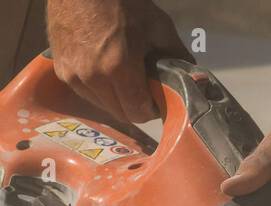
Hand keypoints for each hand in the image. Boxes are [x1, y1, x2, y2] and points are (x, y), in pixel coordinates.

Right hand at [46, 0, 188, 124]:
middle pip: (121, 113)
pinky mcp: (60, 69)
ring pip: (102, 105)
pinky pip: (86, 93)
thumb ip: (177, 57)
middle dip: (136, 106)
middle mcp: (92, 77)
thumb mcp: (158, 27)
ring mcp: (72, 74)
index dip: (152, 110)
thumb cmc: (121, 2)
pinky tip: (106, 73)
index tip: (158, 99)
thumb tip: (195, 78)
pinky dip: (99, 90)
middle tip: (145, 90)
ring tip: (125, 79)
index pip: (138, 113)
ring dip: (117, 99)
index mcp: (118, 68)